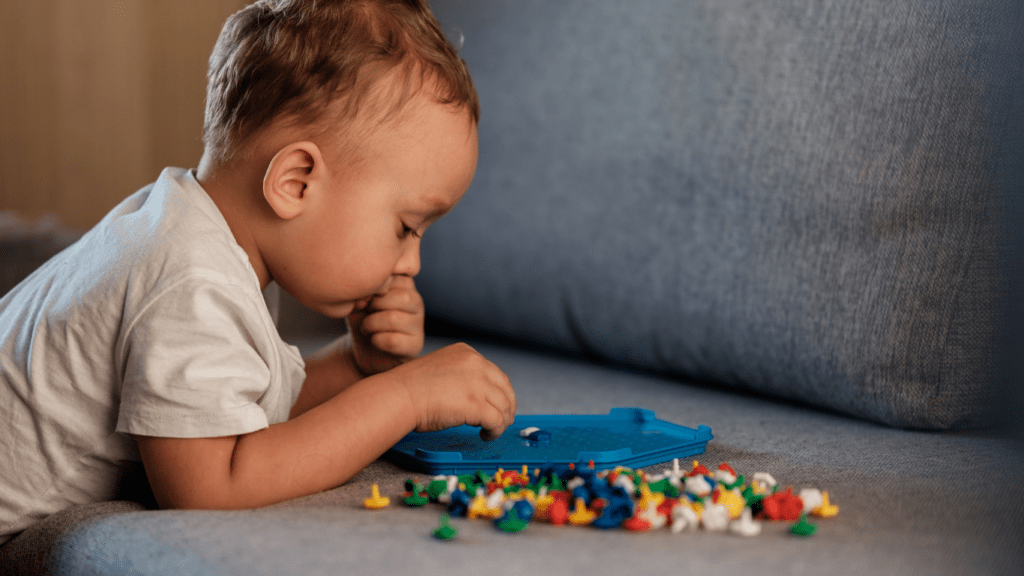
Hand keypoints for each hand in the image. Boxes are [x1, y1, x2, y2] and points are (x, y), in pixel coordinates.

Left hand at [347, 275, 424, 375]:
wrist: (367, 349)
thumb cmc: (363, 318)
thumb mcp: (359, 300)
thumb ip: (363, 290)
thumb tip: (367, 295)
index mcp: (404, 284)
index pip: (396, 276)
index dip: (374, 286)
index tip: (363, 296)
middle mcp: (416, 301)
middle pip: (402, 297)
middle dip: (375, 305)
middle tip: (364, 312)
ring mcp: (418, 324)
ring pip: (394, 319)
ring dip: (371, 324)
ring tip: (365, 327)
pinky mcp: (415, 345)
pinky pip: (392, 340)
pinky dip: (376, 341)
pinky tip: (374, 340)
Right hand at [388, 342, 516, 440]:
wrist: (398, 396)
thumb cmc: (410, 389)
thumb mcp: (441, 370)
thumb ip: (461, 377)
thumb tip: (478, 397)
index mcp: (466, 353)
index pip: (495, 374)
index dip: (500, 392)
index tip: (499, 405)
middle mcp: (476, 364)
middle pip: (504, 388)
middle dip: (506, 407)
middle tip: (502, 421)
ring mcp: (478, 383)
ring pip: (504, 406)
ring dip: (500, 421)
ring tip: (490, 431)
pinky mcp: (477, 405)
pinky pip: (497, 421)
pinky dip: (495, 431)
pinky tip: (484, 435)